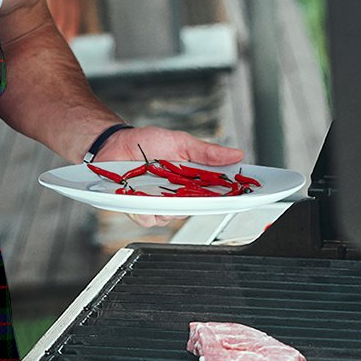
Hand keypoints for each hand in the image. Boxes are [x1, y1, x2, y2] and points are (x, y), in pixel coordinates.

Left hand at [95, 126, 244, 228]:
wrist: (115, 143)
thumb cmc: (147, 142)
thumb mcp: (181, 142)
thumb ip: (207, 152)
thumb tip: (236, 154)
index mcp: (192, 181)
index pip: (217, 194)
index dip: (231, 197)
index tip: (245, 194)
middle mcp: (177, 196)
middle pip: (197, 209)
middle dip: (198, 201)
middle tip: (193, 188)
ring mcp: (158, 204)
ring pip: (172, 217)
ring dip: (168, 204)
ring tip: (159, 185)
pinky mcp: (139, 209)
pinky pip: (148, 218)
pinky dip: (146, 208)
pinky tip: (141, 195)